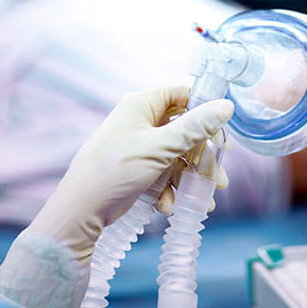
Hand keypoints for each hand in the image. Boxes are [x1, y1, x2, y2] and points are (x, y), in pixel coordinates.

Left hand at [26, 86, 232, 260]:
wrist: (80, 212)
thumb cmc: (115, 171)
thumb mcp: (160, 147)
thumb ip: (195, 128)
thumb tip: (227, 106)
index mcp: (141, 105)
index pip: (181, 95)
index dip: (204, 111)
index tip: (221, 134)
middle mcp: (139, 122)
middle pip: (183, 131)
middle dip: (202, 159)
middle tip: (219, 179)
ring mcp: (137, 147)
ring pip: (176, 157)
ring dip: (190, 179)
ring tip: (204, 203)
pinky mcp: (135, 170)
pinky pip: (162, 174)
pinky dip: (170, 190)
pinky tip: (170, 207)